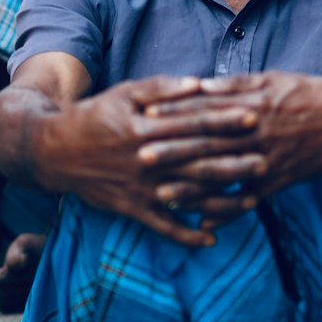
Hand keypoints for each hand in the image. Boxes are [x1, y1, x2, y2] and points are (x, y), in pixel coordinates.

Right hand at [38, 74, 267, 245]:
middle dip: (234, 160)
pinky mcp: (132, 209)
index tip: (253, 116)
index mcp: (145, 129)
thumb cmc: (94, 116)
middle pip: (197, 161)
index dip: (224, 121)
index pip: (192, 124)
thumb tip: (200, 82)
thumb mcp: (124, 94)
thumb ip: (162, 88)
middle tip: (267, 158)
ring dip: (221, 200)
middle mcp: (146, 161)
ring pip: (188, 197)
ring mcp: (140, 189)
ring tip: (253, 199)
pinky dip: (187, 235)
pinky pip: (164, 227)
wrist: (54, 151)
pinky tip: (213, 238)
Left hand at [139, 71, 321, 207]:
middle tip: (140, 157)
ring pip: (225, 173)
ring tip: (163, 195)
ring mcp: (269, 158)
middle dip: (173, 150)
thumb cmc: (312, 94)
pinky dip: (228, 211)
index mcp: (252, 103)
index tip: (145, 115)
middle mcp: (256, 131)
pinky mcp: (282, 180)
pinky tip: (205, 222)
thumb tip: (201, 84)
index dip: (174, 112)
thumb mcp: (274, 79)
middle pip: (208, 142)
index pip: (205, 107)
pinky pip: (250, 198)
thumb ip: (237, 84)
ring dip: (193, 186)